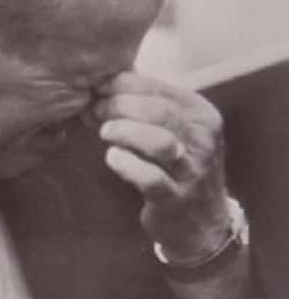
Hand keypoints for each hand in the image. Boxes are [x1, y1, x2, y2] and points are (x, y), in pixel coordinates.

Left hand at [94, 72, 232, 261]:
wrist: (201, 221)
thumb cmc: (175, 164)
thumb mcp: (173, 129)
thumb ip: (146, 103)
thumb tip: (105, 78)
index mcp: (201, 114)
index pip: (159, 88)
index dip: (122, 84)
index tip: (96, 88)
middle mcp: (203, 140)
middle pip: (158, 111)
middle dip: (119, 106)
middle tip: (94, 111)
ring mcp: (192, 171)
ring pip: (159, 142)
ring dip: (125, 132)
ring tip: (104, 131)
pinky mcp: (176, 199)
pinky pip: (151, 178)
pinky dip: (127, 164)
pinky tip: (113, 157)